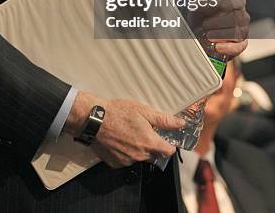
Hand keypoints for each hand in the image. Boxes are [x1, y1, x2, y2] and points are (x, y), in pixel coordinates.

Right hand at [66, 92, 183, 167]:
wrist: (94, 120)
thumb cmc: (118, 112)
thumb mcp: (143, 111)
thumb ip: (164, 120)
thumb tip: (181, 124)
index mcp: (149, 143)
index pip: (169, 152)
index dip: (169, 144)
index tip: (164, 137)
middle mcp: (140, 156)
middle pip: (154, 155)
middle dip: (153, 145)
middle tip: (144, 131)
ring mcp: (127, 161)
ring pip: (140, 158)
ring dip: (139, 149)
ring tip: (129, 133)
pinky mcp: (116, 164)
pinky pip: (126, 160)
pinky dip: (126, 153)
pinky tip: (120, 140)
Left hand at [186, 0, 248, 58]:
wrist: (201, 33)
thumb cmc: (202, 16)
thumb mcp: (199, 7)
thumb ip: (198, 2)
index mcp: (236, 2)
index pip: (237, 1)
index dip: (223, 4)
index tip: (207, 8)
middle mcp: (242, 16)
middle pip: (237, 18)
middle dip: (219, 22)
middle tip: (205, 24)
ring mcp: (243, 31)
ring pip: (238, 33)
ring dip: (221, 34)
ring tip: (208, 35)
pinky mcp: (240, 45)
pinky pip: (239, 47)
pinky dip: (228, 47)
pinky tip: (217, 46)